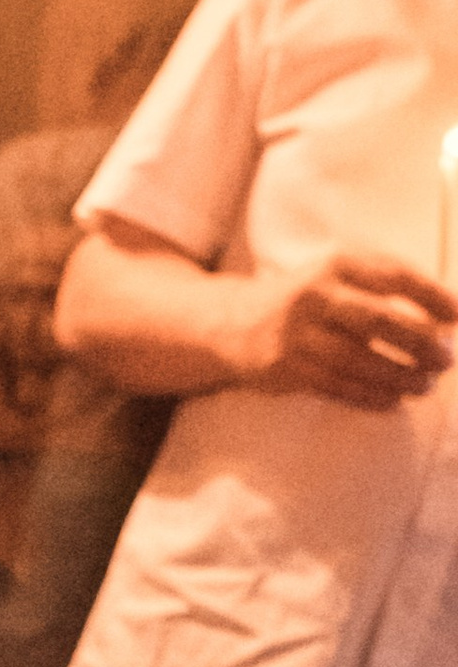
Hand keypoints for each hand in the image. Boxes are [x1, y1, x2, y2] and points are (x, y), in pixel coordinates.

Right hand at [236, 254, 456, 409]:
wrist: (230, 325)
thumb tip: (442, 319)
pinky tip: (392, 401)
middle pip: (380, 320)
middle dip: (421, 343)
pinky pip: (336, 386)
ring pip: (359, 360)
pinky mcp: (284, 368)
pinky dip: (369, 396)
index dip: (432, 297)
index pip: (393, 276)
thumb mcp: (336, 277)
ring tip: (425, 385)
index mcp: (335, 264)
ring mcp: (296, 334)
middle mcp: (314, 295)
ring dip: (399, 376)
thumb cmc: (303, 302)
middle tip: (447, 360)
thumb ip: (381, 288)